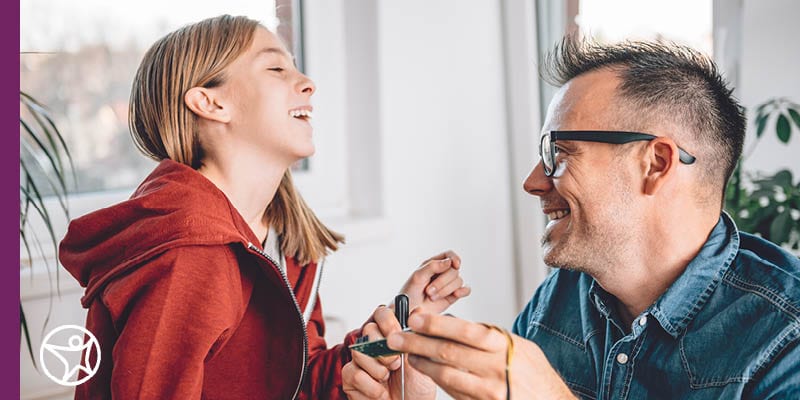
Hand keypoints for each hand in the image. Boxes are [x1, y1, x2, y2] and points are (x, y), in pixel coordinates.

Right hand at [343, 306, 435, 399]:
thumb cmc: (417, 388)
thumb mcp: (423, 360)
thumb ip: (417, 335)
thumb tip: (417, 310)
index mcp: (391, 337)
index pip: (382, 314)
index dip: (388, 322)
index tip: (397, 335)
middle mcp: (373, 345)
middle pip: (368, 330)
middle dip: (384, 349)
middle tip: (396, 364)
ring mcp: (360, 361)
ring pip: (359, 351)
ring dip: (378, 370)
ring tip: (388, 380)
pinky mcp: (350, 378)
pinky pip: (353, 373)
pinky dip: (371, 387)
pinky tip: (380, 394)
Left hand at [386, 309, 576, 399]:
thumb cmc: (532, 371)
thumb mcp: (516, 345)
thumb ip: (487, 335)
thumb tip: (453, 322)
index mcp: (503, 347)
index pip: (466, 331)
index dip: (438, 324)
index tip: (416, 317)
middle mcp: (495, 368)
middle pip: (449, 352)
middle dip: (418, 343)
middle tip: (396, 337)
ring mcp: (488, 391)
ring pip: (446, 374)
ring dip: (422, 363)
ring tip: (407, 354)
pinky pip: (454, 391)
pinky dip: (437, 379)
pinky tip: (425, 370)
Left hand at [399, 250, 470, 313]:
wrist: (409, 312)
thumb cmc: (409, 293)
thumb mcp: (417, 277)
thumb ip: (432, 266)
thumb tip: (449, 262)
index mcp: (433, 264)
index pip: (449, 255)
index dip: (454, 258)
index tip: (455, 265)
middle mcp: (442, 273)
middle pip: (454, 271)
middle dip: (442, 282)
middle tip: (429, 291)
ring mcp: (448, 285)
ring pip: (458, 281)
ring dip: (445, 290)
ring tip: (432, 297)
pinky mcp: (452, 296)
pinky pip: (465, 290)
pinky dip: (462, 292)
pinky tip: (455, 295)